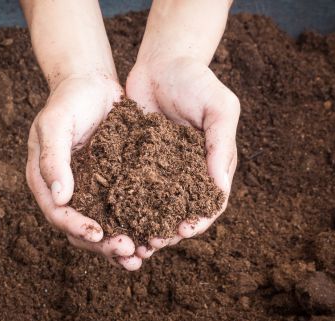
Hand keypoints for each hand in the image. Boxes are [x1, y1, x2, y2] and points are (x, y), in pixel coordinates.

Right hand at [25, 76, 141, 269]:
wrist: (92, 83)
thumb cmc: (69, 99)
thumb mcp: (56, 123)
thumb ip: (53, 158)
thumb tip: (59, 198)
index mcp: (45, 180)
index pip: (58, 214)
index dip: (76, 227)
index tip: (98, 233)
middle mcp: (67, 192)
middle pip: (80, 229)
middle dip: (103, 244)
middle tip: (128, 251)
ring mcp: (90, 190)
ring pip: (102, 227)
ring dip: (119, 245)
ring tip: (141, 256)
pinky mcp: (112, 185)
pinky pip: (122, 212)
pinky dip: (134, 227)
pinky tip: (152, 237)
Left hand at [126, 56, 239, 257]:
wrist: (162, 61)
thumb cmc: (196, 81)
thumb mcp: (218, 108)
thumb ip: (220, 145)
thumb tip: (219, 188)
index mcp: (213, 165)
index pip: (210, 203)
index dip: (199, 220)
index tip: (185, 231)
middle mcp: (187, 173)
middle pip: (180, 211)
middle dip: (168, 231)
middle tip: (152, 244)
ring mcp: (161, 170)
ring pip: (154, 207)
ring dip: (145, 225)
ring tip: (132, 241)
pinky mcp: (137, 163)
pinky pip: (132, 189)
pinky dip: (126, 206)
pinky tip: (114, 217)